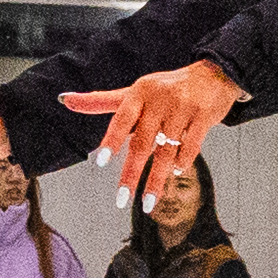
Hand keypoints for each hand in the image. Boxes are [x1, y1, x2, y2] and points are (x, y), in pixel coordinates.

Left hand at [70, 60, 247, 203]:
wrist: (212, 75)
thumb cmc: (166, 88)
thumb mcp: (134, 91)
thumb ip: (101, 101)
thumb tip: (65, 100)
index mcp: (139, 93)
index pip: (122, 118)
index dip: (112, 139)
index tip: (101, 162)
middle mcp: (159, 100)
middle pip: (142, 142)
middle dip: (131, 174)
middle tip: (122, 199)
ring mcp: (182, 108)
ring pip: (166, 150)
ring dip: (157, 179)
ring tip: (148, 203)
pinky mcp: (204, 116)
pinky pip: (191, 146)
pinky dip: (183, 162)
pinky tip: (177, 171)